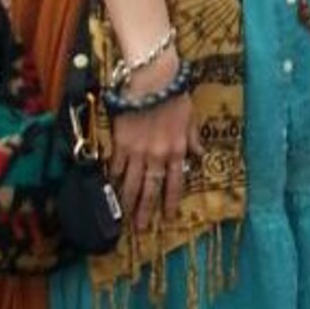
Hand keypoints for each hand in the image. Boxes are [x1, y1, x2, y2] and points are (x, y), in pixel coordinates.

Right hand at [109, 52, 203, 230]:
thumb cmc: (174, 93)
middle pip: (150, 190)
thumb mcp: (191, 116)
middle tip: (140, 228)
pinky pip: (116, 165)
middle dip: (145, 211)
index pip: (174, 183)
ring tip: (122, 217)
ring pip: (131, 183)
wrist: (153, 79)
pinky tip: (109, 188)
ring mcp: (137, 152)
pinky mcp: (120, 143)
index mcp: (177, 151)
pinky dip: (113, 177)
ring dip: (127, 201)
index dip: (170, 201)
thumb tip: (200, 153)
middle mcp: (157, 156)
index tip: (168, 216)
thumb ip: (193, 137)